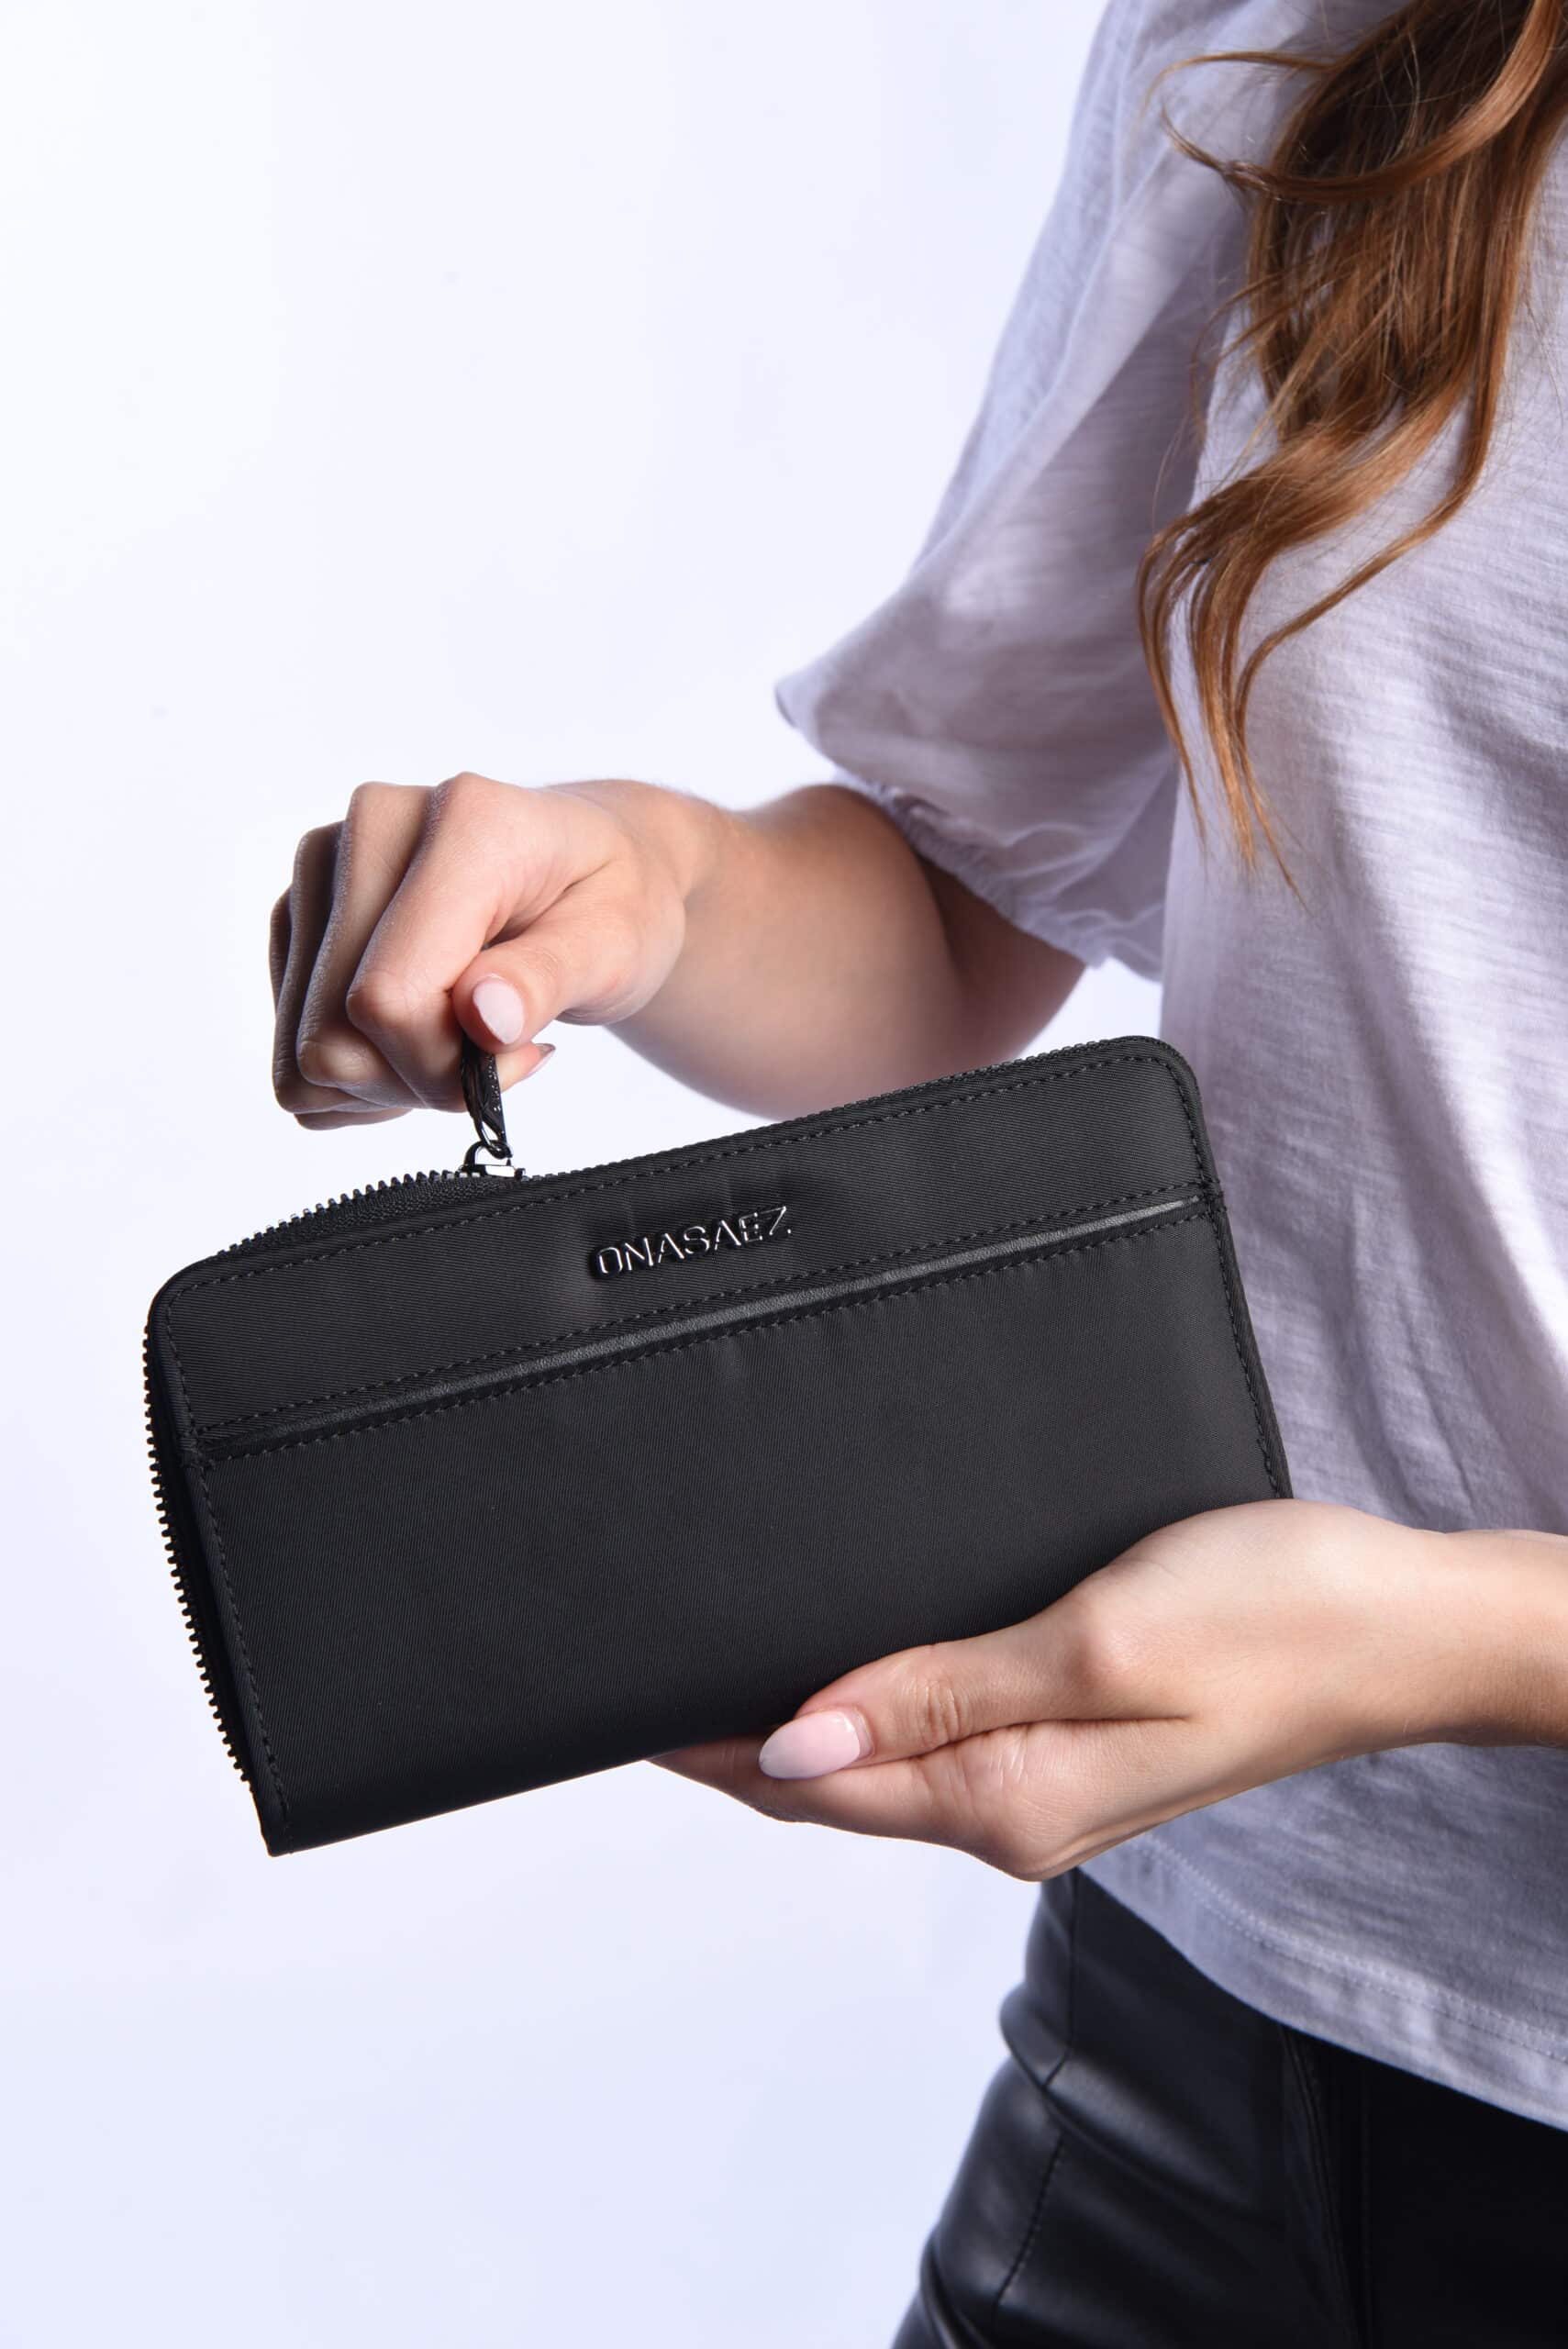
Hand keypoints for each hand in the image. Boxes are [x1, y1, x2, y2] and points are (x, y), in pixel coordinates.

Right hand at [269, 772, 711, 1125]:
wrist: (586, 869)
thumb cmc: (611, 904)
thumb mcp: (619, 947)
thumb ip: (549, 980)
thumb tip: (483, 1017)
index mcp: (463, 822)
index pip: (389, 998)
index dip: (444, 1068)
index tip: (520, 1057)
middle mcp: (371, 826)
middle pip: (332, 1033)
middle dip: (419, 1078)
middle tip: (496, 1052)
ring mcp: (322, 869)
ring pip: (304, 1049)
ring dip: (388, 1080)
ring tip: (461, 1039)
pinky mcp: (299, 913)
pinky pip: (295, 1047)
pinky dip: (362, 1070)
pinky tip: (422, 1033)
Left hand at [653, 1500, 1567, 1877]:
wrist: (1404, 1623)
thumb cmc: (1280, 1617)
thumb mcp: (1098, 1647)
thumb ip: (942, 1696)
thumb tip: (795, 1745)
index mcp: (1010, 1800)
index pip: (808, 1787)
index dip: (702, 1743)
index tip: (618, 1698)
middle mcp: (1017, 1812)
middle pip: (831, 1784)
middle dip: (727, 1736)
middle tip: (639, 1665)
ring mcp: (1049, 1783)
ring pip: (880, 1759)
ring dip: (795, 1716)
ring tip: (713, 1658)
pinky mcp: (1078, 1740)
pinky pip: (940, 1734)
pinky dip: (871, 1703)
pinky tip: (848, 1663)